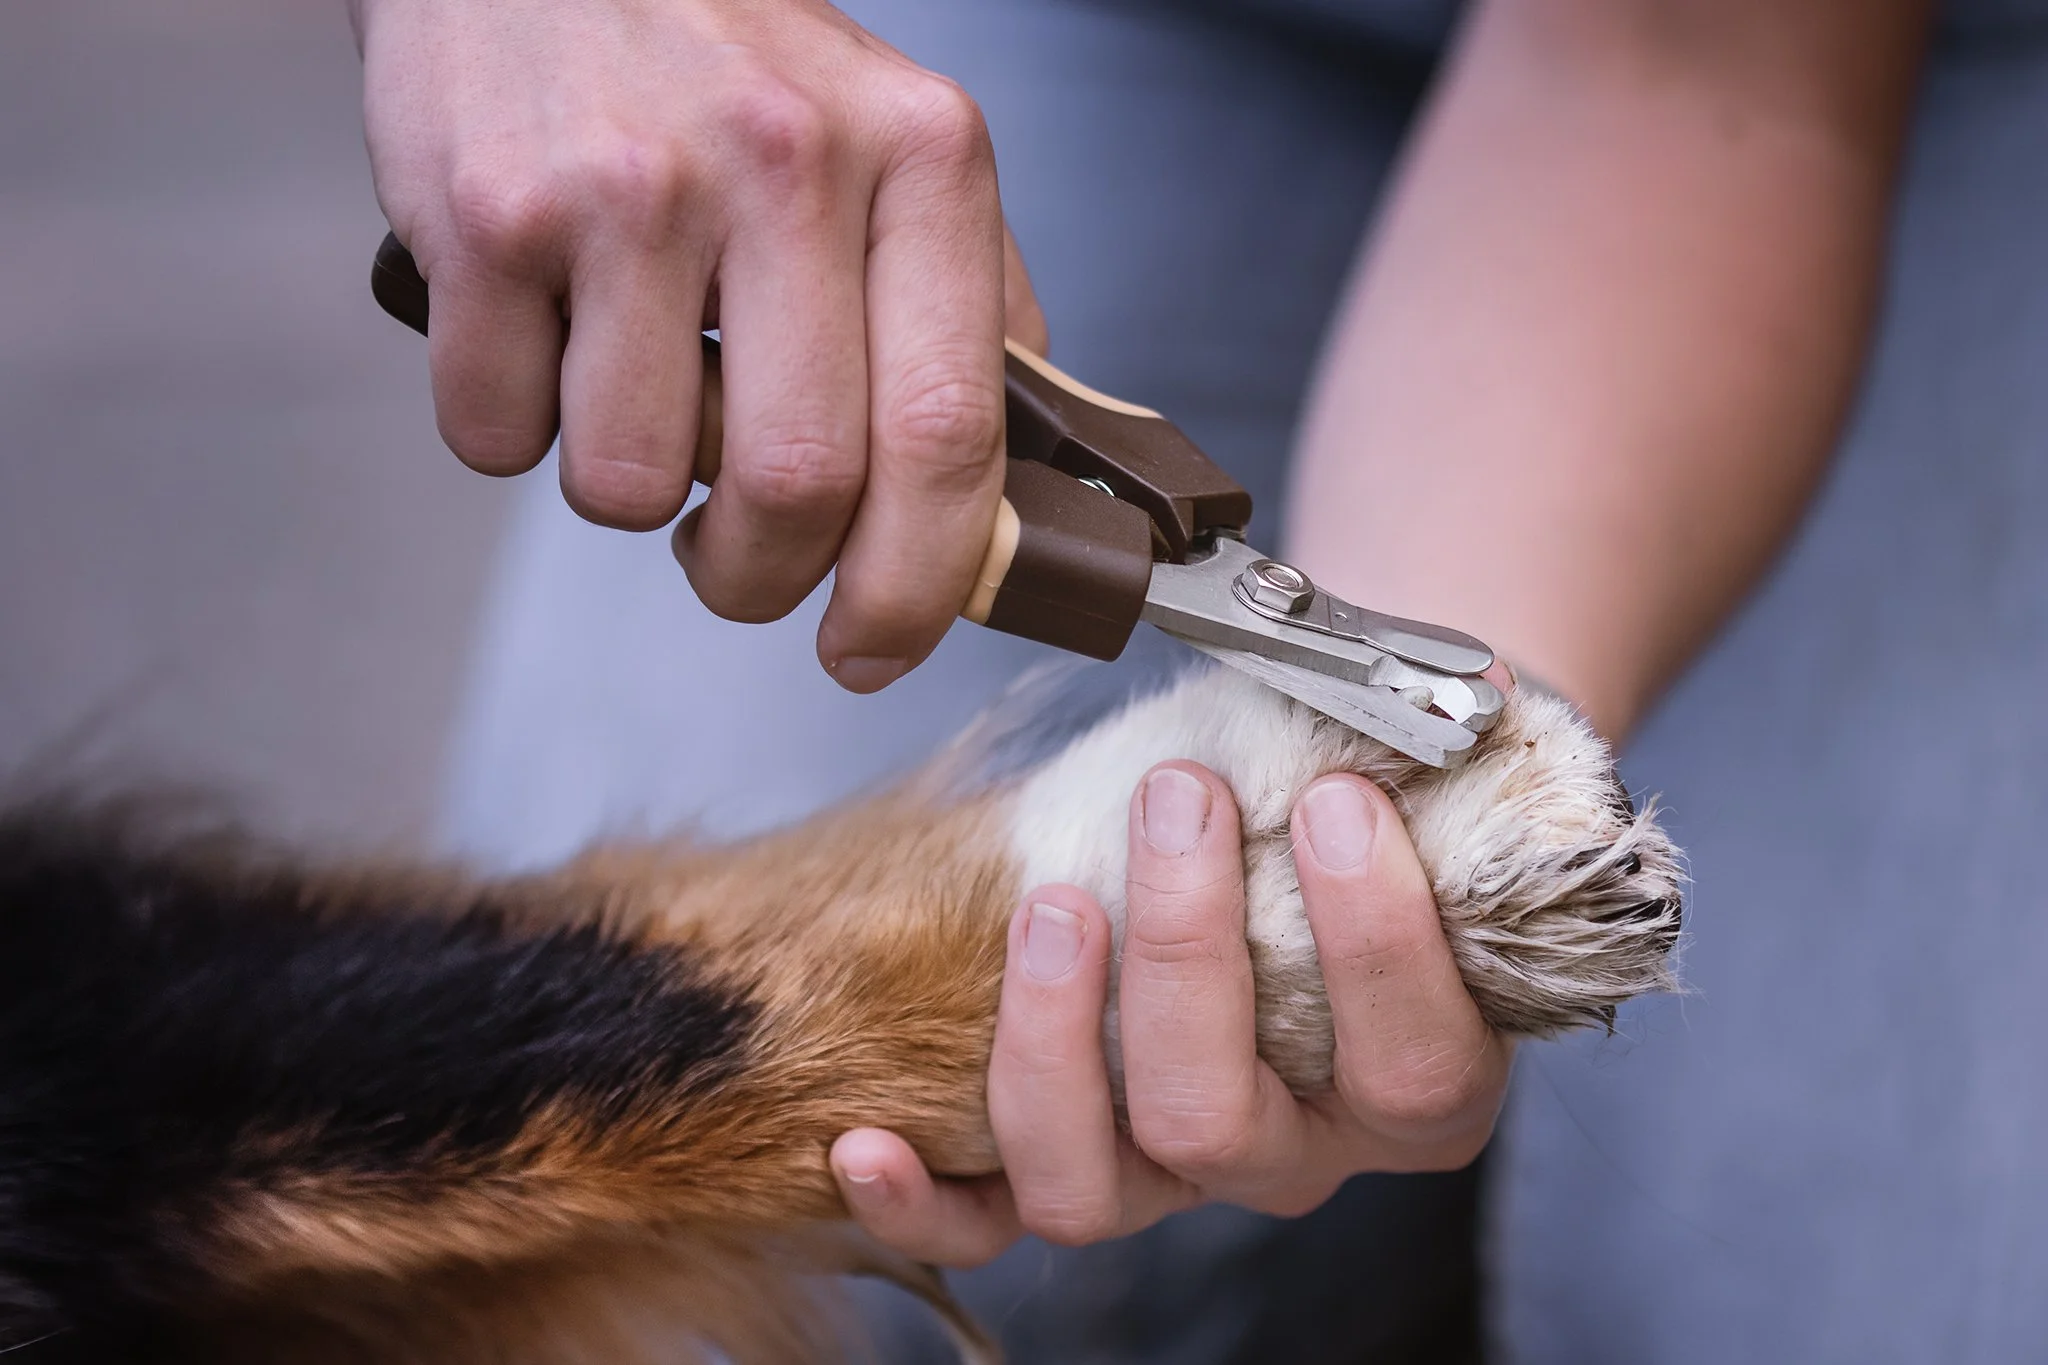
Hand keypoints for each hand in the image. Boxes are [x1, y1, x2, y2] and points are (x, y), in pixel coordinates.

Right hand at [353, 0, 1047, 690]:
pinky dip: (513, 427)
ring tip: (631, 388)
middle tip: (736, 564)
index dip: (919, 584)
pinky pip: (496, 435)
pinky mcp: (487, 214)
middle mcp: (784, 161)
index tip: (876, 647)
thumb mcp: (895, 152)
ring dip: (626, 489)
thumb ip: (962, 319)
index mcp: (919, 159)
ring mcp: (626, 186)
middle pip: (799, 489)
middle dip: (760, 576)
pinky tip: (541, 332)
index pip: (951, 434)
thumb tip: (995, 511)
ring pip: (630, 485)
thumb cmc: (732, 73)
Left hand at [829, 761, 1512, 1264]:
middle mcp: (1295, 1151)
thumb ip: (1434, 752)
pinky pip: (981, 1229)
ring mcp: (1169, 1175)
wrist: (1303, 838)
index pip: (1413, 1063)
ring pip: (1091, 1190)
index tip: (1332, 802)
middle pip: (1222, 1124)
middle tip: (1176, 801)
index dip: (1376, 942)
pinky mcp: (1064, 1169)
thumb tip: (1481, 689)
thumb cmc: (1354, 802)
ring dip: (1050, 1043)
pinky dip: (918, 1201)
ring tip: (1049, 903)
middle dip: (1186, 956)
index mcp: (1418, 1080)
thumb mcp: (1415, 782)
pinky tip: (859, 1139)